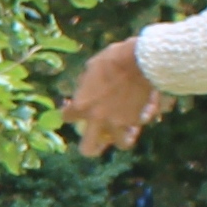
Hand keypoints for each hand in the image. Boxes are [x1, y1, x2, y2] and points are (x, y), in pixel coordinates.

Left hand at [61, 37, 165, 155]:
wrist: (139, 61)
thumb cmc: (113, 59)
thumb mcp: (91, 68)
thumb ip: (86, 84)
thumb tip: (84, 87)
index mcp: (82, 104)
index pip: (67, 117)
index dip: (69, 113)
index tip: (72, 110)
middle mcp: (98, 118)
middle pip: (88, 147)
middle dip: (91, 147)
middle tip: (95, 141)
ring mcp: (119, 122)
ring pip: (121, 144)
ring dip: (122, 138)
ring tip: (124, 133)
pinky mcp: (137, 120)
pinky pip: (138, 128)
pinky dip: (139, 126)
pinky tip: (139, 119)